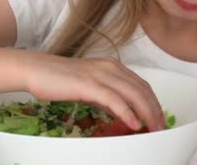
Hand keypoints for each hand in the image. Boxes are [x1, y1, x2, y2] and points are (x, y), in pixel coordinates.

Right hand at [23, 54, 165, 131]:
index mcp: (112, 66)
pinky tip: (134, 124)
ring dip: (146, 113)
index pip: (141, 85)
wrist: (36, 70)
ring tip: (153, 129)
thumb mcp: (90, 86)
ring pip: (133, 94)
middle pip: (142, 90)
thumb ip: (107, 96)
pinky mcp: (89, 84)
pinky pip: (114, 99)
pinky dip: (127, 112)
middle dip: (154, 110)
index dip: (153, 102)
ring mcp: (100, 75)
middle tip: (160, 128)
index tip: (158, 118)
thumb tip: (123, 112)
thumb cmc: (59, 79)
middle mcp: (110, 68)